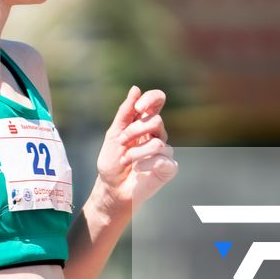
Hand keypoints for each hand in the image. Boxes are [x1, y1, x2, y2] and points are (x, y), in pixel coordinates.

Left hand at [96, 85, 178, 212]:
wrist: (111, 189)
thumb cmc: (112, 162)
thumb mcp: (113, 135)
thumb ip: (124, 113)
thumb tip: (135, 89)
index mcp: (145, 123)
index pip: (158, 100)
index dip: (151, 99)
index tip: (137, 109)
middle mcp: (158, 134)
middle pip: (156, 121)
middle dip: (134, 131)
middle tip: (121, 142)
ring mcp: (164, 151)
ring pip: (157, 142)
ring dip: (135, 152)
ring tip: (126, 161)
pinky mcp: (168, 168)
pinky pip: (162, 160)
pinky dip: (144, 164)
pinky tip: (138, 170)